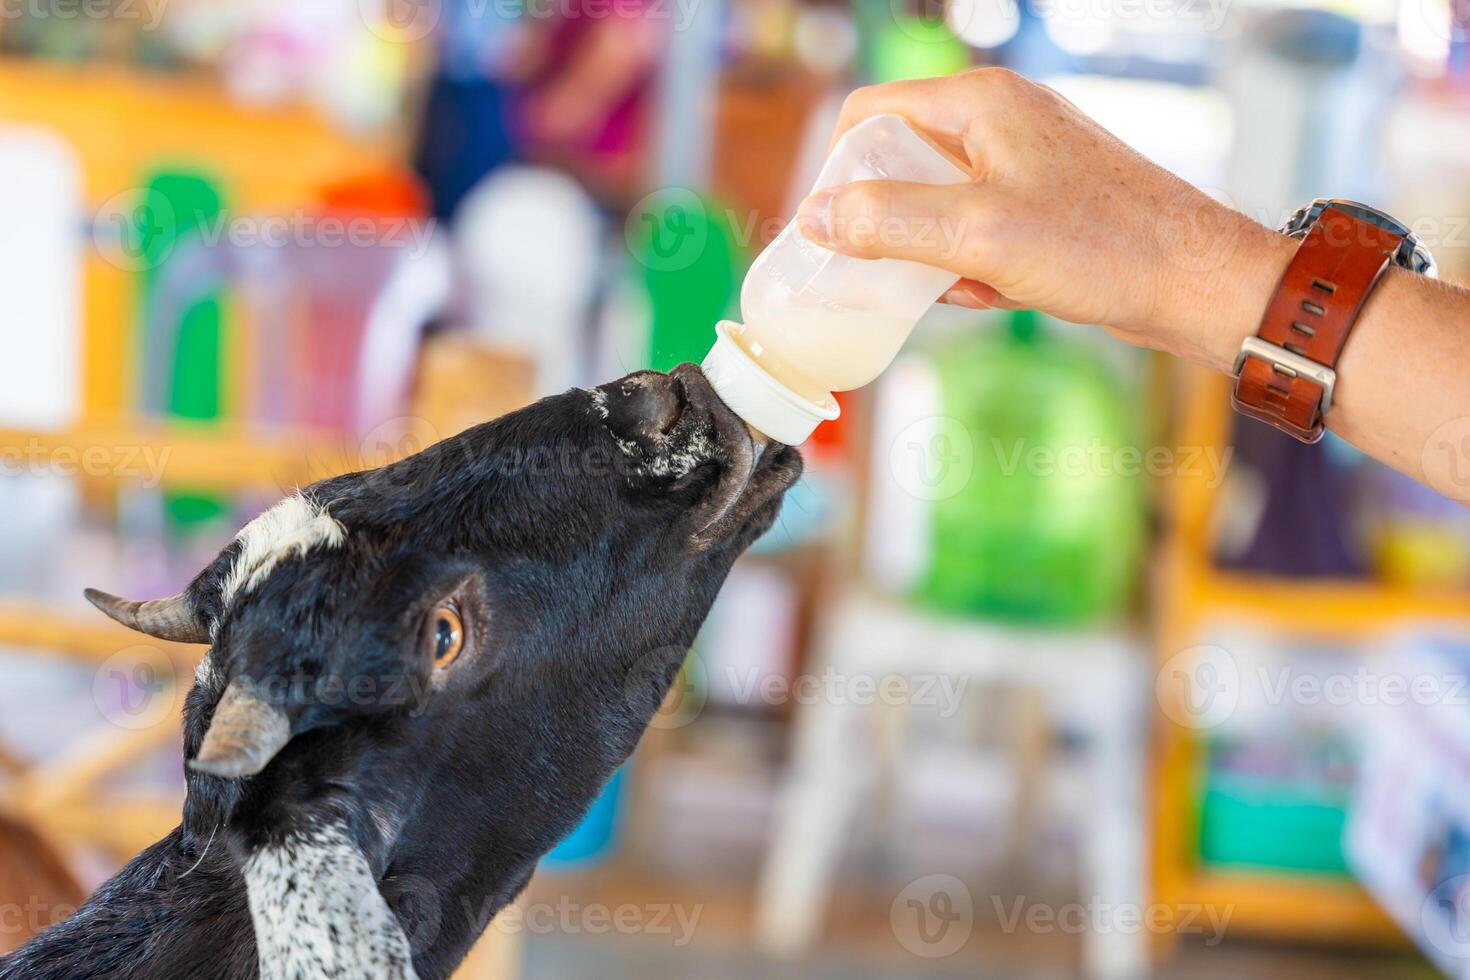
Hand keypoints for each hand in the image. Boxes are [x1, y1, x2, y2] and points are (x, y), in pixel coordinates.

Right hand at [796, 69, 1294, 373]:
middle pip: (901, 159)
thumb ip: (888, 221)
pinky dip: (973, 266)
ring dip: (934, 253)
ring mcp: (1024, 160)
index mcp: (981, 102)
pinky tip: (1000, 293)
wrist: (1195, 283)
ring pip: (937, 202)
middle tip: (880, 272)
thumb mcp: (977, 235)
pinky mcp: (1043, 202)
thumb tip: (814, 217)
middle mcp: (1000, 119)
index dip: (836, 170)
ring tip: (966, 285)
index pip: (870, 112)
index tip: (823, 231)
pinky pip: (975, 229)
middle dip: (888, 223)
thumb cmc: (1100, 247)